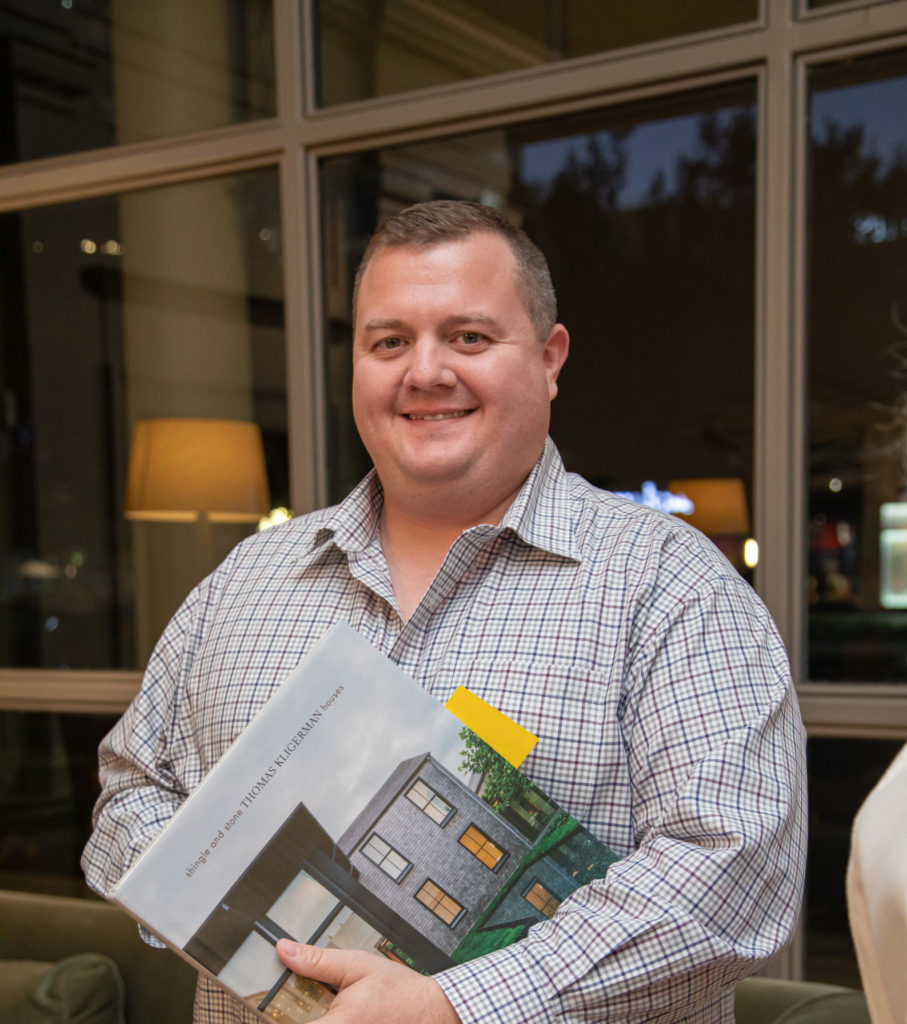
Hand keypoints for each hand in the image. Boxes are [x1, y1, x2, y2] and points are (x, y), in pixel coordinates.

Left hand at [276, 940, 460, 1023]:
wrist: (433, 1014)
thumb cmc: (400, 992)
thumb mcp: (358, 966)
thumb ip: (318, 962)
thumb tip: (285, 950)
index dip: (268, 1016)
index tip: (254, 1009)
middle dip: (290, 1014)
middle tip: (277, 1005)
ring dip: (306, 1015)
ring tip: (309, 1004)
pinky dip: (324, 1021)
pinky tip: (327, 1012)